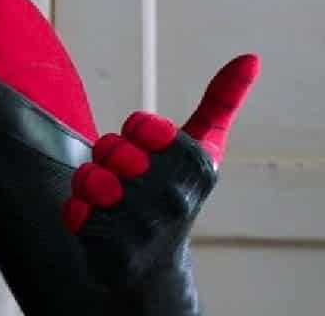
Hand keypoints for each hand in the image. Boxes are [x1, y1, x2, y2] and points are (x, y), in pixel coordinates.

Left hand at [61, 54, 258, 292]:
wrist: (155, 266)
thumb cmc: (176, 193)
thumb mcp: (202, 149)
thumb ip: (220, 102)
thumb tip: (252, 57)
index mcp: (196, 168)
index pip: (139, 124)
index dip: (134, 136)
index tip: (149, 153)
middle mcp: (174, 198)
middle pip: (109, 148)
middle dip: (110, 159)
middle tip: (128, 180)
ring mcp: (144, 227)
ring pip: (88, 177)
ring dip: (91, 185)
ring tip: (112, 201)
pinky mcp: (113, 250)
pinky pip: (73, 210)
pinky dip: (78, 214)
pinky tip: (100, 227)